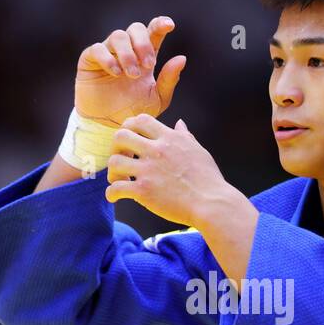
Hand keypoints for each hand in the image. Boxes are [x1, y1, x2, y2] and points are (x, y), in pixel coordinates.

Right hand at [75, 16, 186, 125]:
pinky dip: (108, 58)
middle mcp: (127, 50)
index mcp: (144, 56)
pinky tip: (116, 73)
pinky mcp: (90, 60)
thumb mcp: (158, 99)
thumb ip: (169, 79)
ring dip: (128, 54)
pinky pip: (98, 48)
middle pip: (136, 28)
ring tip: (132, 75)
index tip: (169, 26)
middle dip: (143, 43)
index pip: (153, 32)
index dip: (160, 24)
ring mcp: (108, 53)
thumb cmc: (133, 111)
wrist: (109, 126)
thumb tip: (182, 58)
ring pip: (118, 35)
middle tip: (149, 64)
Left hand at [106, 114, 241, 227]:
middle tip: (122, 159)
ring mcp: (149, 171)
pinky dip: (111, 193)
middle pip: (121, 136)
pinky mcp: (144, 191)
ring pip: (114, 162)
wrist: (212, 204)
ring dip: (112, 171)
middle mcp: (157, 151)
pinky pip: (116, 188)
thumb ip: (185, 136)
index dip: (129, 126)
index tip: (130, 139)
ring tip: (118, 179)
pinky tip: (114, 197)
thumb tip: (180, 123)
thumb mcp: (198, 151)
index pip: (140, 120)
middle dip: (116, 147)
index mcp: (170, 138)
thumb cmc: (208, 180)